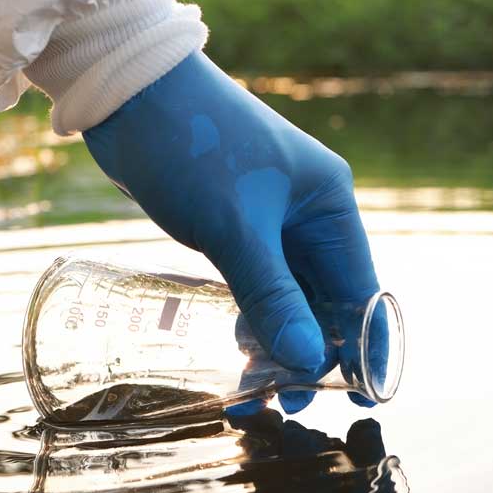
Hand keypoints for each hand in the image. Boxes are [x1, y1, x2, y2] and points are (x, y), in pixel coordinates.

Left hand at [84, 52, 379, 412]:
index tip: (360, 397)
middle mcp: (310, 214)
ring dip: (277, 341)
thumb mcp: (235, 228)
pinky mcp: (235, 225)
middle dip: (310, 353)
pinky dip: (251, 317)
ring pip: (289, 297)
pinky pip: (256, 284)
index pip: (362, 290)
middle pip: (326, 301)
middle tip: (282, 401)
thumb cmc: (191, 146)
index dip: (365, 346)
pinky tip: (236, 350)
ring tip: (252, 388)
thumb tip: (308, 362)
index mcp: (330, 204)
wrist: (128, 91)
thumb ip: (272, 297)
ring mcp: (272, 220)